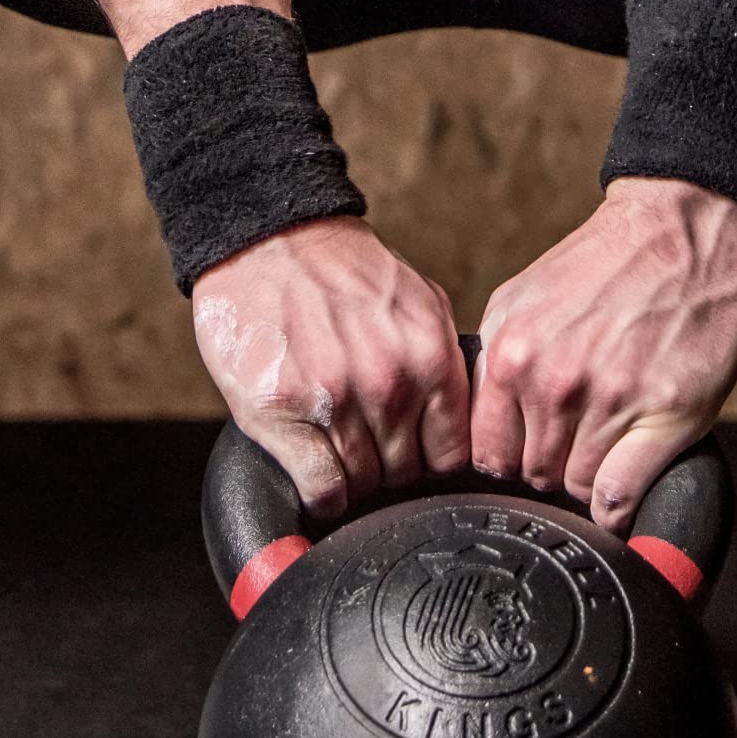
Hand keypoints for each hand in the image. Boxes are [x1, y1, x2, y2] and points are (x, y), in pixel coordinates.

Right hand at [194, 219, 468, 520]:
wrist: (270, 242)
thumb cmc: (342, 273)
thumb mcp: (421, 303)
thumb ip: (446, 361)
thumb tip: (466, 418)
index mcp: (429, 358)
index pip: (452, 455)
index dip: (431, 461)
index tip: (414, 455)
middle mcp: (388, 384)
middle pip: (405, 475)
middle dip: (388, 468)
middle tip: (367, 447)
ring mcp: (334, 402)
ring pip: (362, 486)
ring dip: (351, 479)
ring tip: (337, 450)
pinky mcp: (282, 415)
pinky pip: (321, 488)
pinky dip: (322, 495)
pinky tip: (316, 476)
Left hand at [471, 178, 736, 532]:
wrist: (675, 234)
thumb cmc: (600, 268)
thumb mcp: (517, 303)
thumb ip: (493, 365)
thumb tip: (475, 426)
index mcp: (512, 356)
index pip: (490, 454)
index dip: (510, 458)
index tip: (527, 452)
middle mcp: (555, 382)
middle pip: (534, 474)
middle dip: (551, 465)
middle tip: (574, 440)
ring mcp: (612, 400)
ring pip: (579, 487)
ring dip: (589, 477)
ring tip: (605, 443)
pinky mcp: (666, 414)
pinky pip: (621, 495)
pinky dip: (619, 506)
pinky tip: (622, 492)